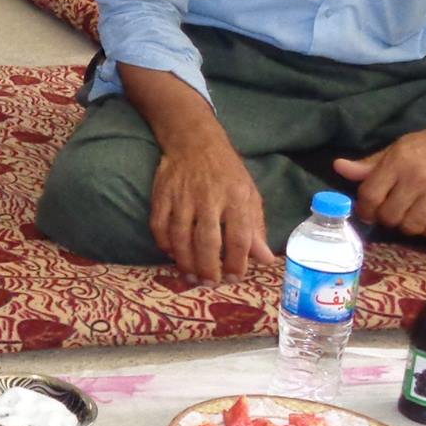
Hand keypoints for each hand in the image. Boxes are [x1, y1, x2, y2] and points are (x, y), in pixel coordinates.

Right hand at [150, 136, 276, 283]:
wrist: (194, 142)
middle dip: (208, 268)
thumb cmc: (227, 172)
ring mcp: (182, 197)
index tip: (234, 277)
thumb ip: (255, 228)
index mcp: (236, 198)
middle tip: (209, 283)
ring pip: (181, 238)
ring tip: (191, 277)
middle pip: (207, 242)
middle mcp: (209, 199)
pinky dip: (164, 244)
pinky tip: (172, 254)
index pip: (239, 238)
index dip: (237, 262)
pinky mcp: (161, 195)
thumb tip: (265, 259)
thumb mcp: (249, 195)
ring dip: (185, 262)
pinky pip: (159, 226)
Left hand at [334, 124, 425, 236]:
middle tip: (391, 213)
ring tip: (409, 215)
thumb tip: (338, 167)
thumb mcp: (396, 149)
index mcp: (398, 161)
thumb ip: (368, 165)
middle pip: (389, 215)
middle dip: (385, 218)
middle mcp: (418, 177)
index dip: (365, 209)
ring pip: (411, 226)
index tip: (367, 212)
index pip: (370, 195)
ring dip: (406, 225)